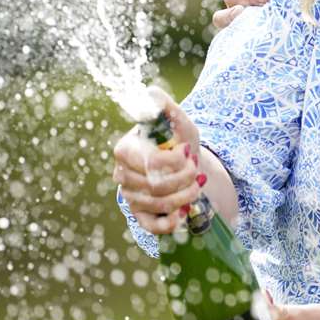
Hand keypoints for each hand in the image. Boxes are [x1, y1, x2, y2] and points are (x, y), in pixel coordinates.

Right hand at [112, 87, 203, 235]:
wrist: (186, 166)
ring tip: (197, 186)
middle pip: (156, 186)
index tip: (189, 152)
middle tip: (197, 170)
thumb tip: (151, 93)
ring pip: (159, 204)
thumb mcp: (178, 122)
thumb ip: (165, 107)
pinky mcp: (139, 215)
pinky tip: (185, 212)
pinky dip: (171, 222)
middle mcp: (122, 174)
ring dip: (186, 196)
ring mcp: (129, 196)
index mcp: (125, 149)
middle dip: (185, 179)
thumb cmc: (179, 141)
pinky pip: (151, 226)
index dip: (176, 162)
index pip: (151, 163)